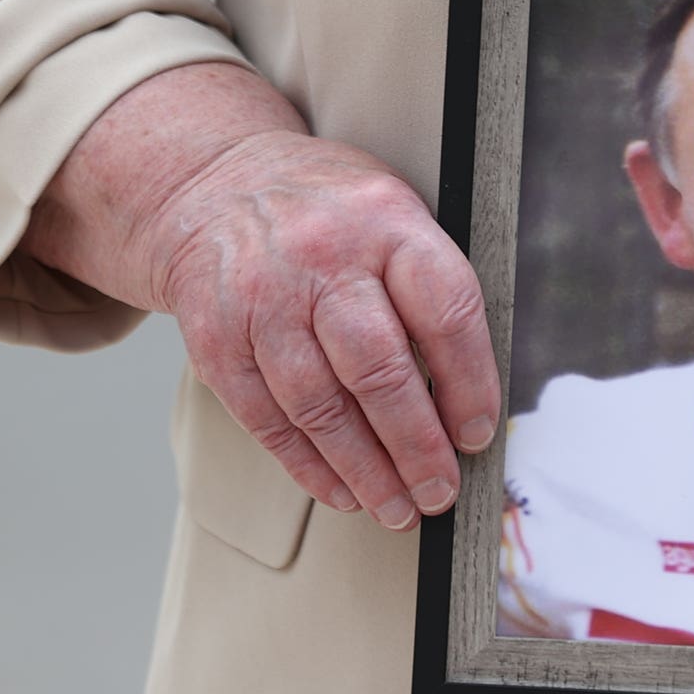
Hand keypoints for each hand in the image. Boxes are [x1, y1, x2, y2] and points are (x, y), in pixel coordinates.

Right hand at [22, 62, 499, 530]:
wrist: (214, 185)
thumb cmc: (328, 214)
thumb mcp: (394, 214)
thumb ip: (431, 290)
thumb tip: (472, 397)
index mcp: (386, 220)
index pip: (444, 311)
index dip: (470, 383)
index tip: (479, 434)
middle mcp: (322, 256)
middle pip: (378, 369)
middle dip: (416, 446)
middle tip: (440, 492)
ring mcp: (262, 298)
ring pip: (319, 406)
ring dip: (364, 471)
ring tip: (397, 507)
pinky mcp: (217, 338)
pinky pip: (267, 418)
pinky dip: (307, 466)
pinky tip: (341, 491)